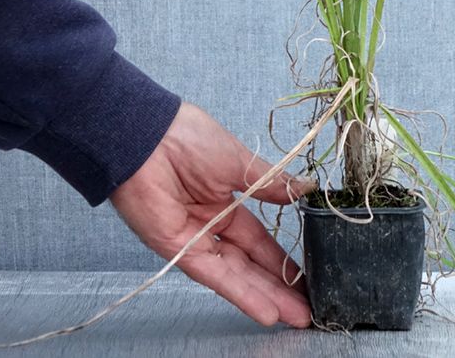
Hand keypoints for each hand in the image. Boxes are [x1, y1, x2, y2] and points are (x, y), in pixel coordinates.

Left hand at [111, 101, 313, 327]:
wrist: (148, 138)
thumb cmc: (189, 138)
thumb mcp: (240, 161)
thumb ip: (272, 183)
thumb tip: (305, 189)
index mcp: (225, 199)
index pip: (258, 238)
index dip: (280, 257)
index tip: (306, 273)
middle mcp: (211, 224)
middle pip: (250, 262)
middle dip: (279, 285)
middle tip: (307, 307)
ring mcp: (195, 240)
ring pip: (237, 274)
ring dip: (266, 296)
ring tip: (296, 316)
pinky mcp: (179, 250)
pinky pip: (215, 275)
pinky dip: (240, 293)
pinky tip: (265, 310)